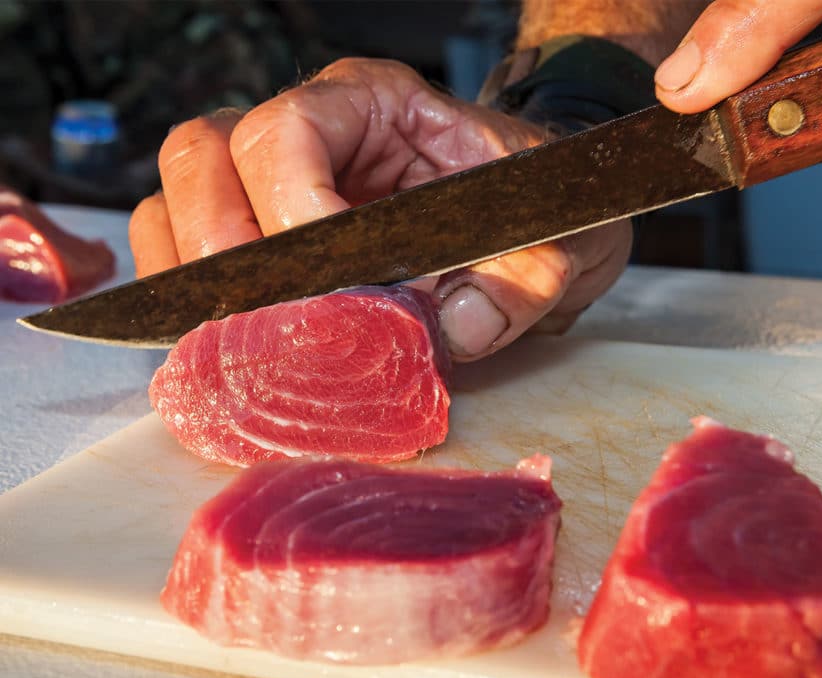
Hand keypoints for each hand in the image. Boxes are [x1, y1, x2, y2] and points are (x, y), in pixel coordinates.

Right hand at [129, 58, 632, 360]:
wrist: (533, 220)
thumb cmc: (530, 211)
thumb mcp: (555, 240)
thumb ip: (522, 279)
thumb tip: (456, 325)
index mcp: (375, 105)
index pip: (285, 133)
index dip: (292, 209)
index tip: (337, 281)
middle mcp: (309, 131)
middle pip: (202, 155)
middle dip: (225, 248)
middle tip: (275, 318)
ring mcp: (270, 181)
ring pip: (174, 199)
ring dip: (193, 275)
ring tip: (244, 334)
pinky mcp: (258, 235)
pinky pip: (180, 250)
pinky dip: (188, 296)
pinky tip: (228, 336)